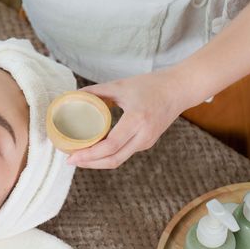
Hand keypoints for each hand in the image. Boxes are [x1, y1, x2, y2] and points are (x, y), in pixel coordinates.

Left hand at [67, 69, 190, 168]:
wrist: (179, 90)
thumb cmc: (151, 85)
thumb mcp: (120, 85)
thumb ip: (96, 92)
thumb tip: (72, 96)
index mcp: (137, 120)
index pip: (110, 146)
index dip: (89, 154)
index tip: (71, 155)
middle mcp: (143, 135)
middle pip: (113, 160)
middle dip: (89, 163)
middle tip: (70, 160)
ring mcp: (146, 142)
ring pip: (118, 160)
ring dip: (97, 162)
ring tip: (79, 157)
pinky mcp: (146, 143)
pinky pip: (124, 154)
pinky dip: (107, 156)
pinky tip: (94, 152)